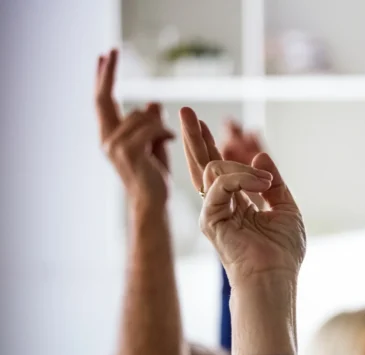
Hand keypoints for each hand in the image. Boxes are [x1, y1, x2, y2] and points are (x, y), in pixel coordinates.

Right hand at [96, 49, 173, 210]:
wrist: (153, 200)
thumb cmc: (154, 174)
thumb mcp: (153, 143)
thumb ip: (150, 123)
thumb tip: (152, 102)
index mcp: (109, 136)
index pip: (102, 101)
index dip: (103, 78)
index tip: (104, 57)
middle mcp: (106, 139)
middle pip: (103, 98)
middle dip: (107, 73)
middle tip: (111, 50)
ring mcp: (113, 145)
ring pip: (140, 114)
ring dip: (158, 123)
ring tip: (167, 139)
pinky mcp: (128, 150)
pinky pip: (151, 125)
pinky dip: (164, 131)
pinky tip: (170, 140)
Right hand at [180, 107, 305, 284]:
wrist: (275, 277)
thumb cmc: (282, 252)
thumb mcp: (285, 209)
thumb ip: (273, 183)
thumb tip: (262, 156)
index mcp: (236, 204)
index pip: (219, 169)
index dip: (212, 145)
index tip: (206, 123)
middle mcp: (220, 206)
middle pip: (202, 164)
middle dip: (196, 137)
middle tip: (186, 110)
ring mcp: (212, 212)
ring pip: (211, 169)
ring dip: (243, 167)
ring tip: (265, 183)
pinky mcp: (209, 218)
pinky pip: (220, 184)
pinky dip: (243, 178)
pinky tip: (261, 185)